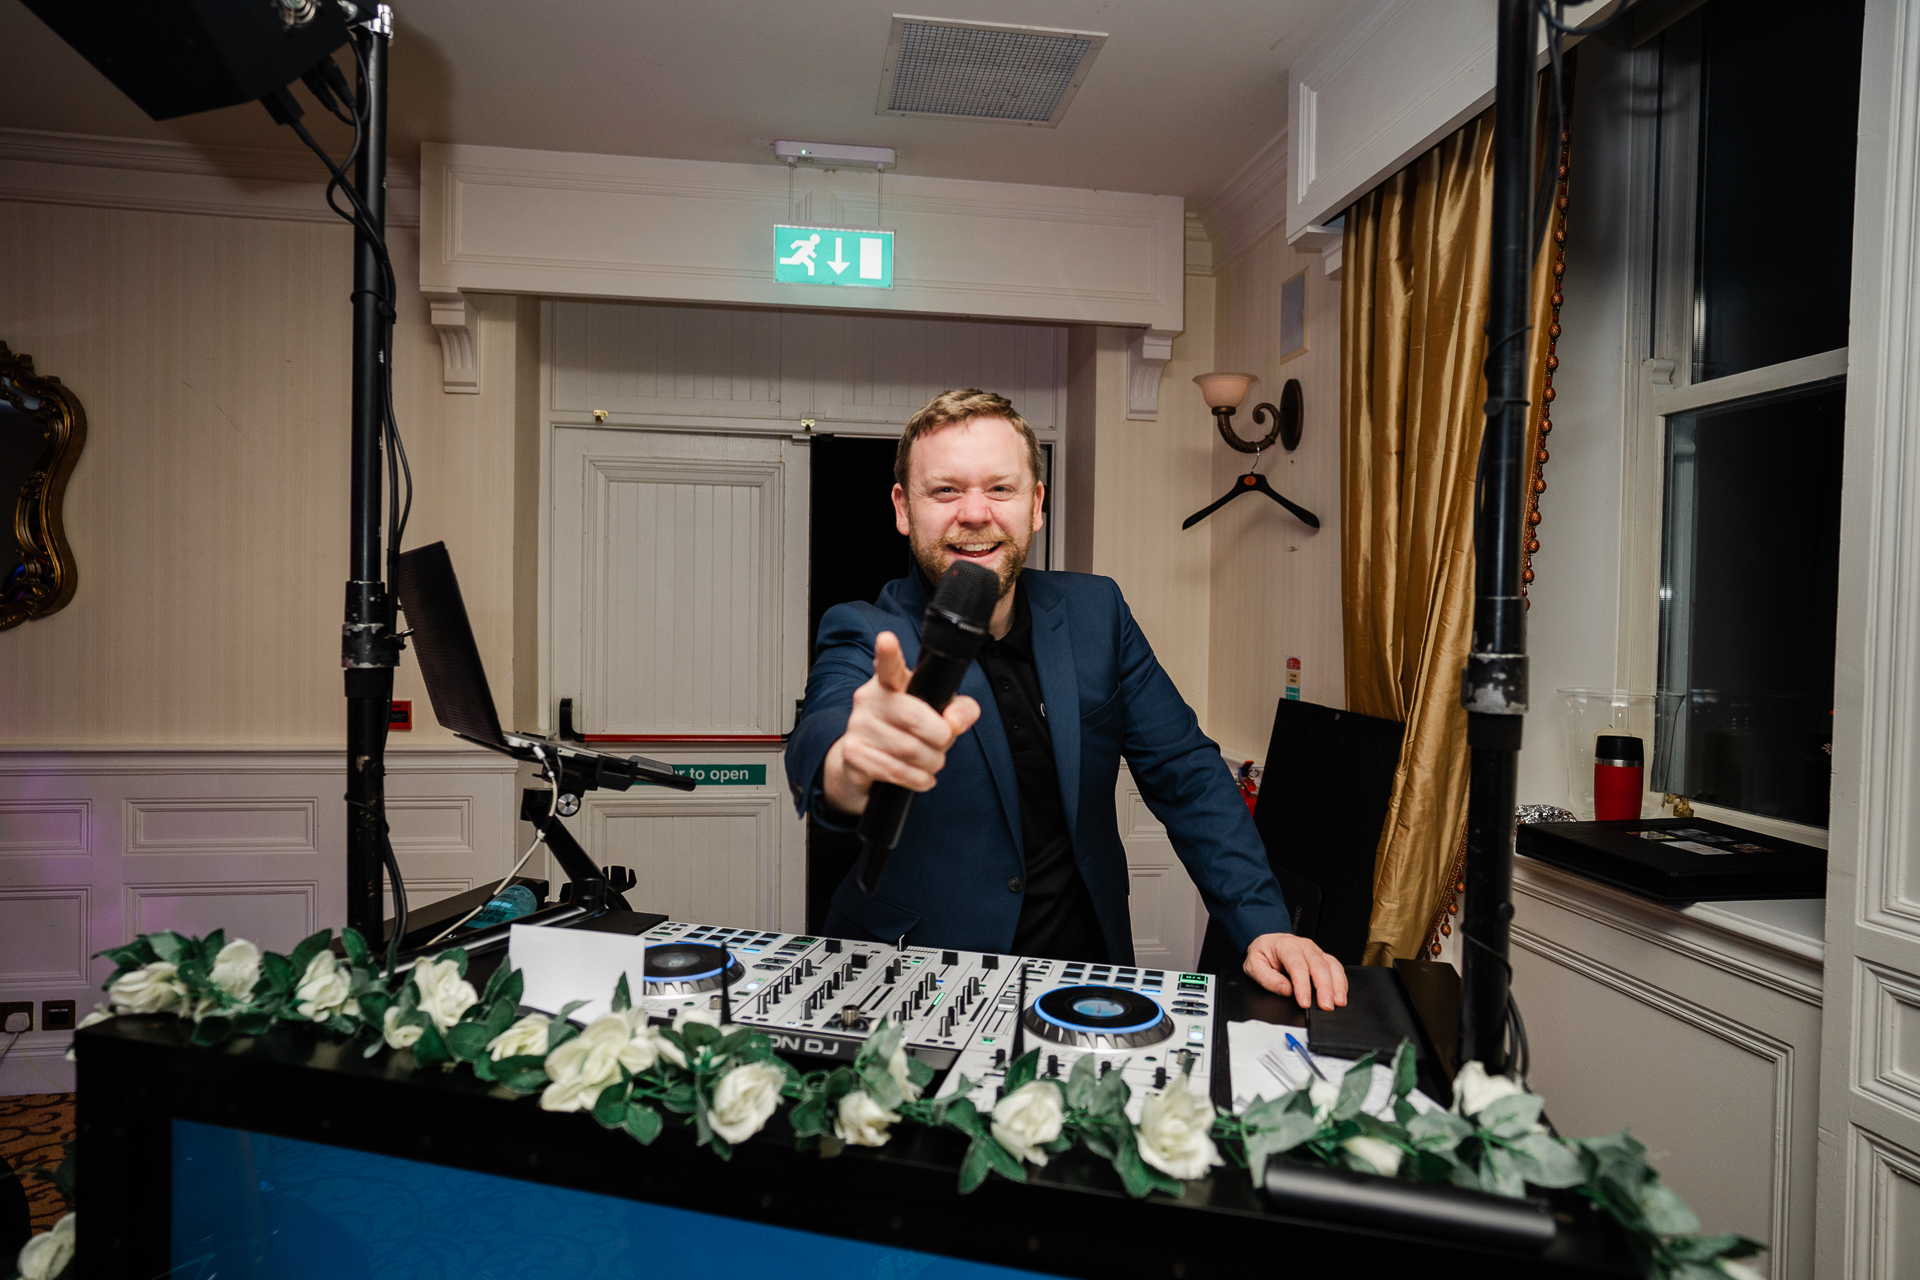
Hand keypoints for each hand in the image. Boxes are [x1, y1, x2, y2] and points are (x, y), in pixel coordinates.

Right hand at [822, 630, 981, 815]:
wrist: (864, 760)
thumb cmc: (907, 728)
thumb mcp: (938, 712)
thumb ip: (959, 711)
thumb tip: (955, 723)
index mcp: (891, 681)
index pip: (888, 664)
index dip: (888, 653)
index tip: (886, 640)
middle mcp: (869, 698)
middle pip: (914, 717)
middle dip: (940, 737)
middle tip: (944, 742)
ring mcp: (858, 725)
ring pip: (908, 749)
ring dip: (932, 762)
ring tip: (933, 762)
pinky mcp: (853, 752)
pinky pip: (895, 770)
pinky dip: (918, 779)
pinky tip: (923, 777)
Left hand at [1244, 933, 1348, 1010]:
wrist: (1268, 943)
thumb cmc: (1262, 954)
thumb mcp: (1254, 966)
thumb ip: (1267, 979)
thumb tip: (1286, 990)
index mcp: (1286, 946)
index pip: (1297, 966)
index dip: (1302, 985)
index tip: (1304, 1002)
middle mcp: (1304, 946)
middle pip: (1318, 966)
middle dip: (1324, 988)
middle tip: (1326, 1006)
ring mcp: (1316, 951)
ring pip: (1331, 965)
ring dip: (1337, 985)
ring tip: (1338, 1002)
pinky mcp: (1323, 957)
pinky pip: (1336, 967)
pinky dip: (1341, 981)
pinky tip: (1341, 994)